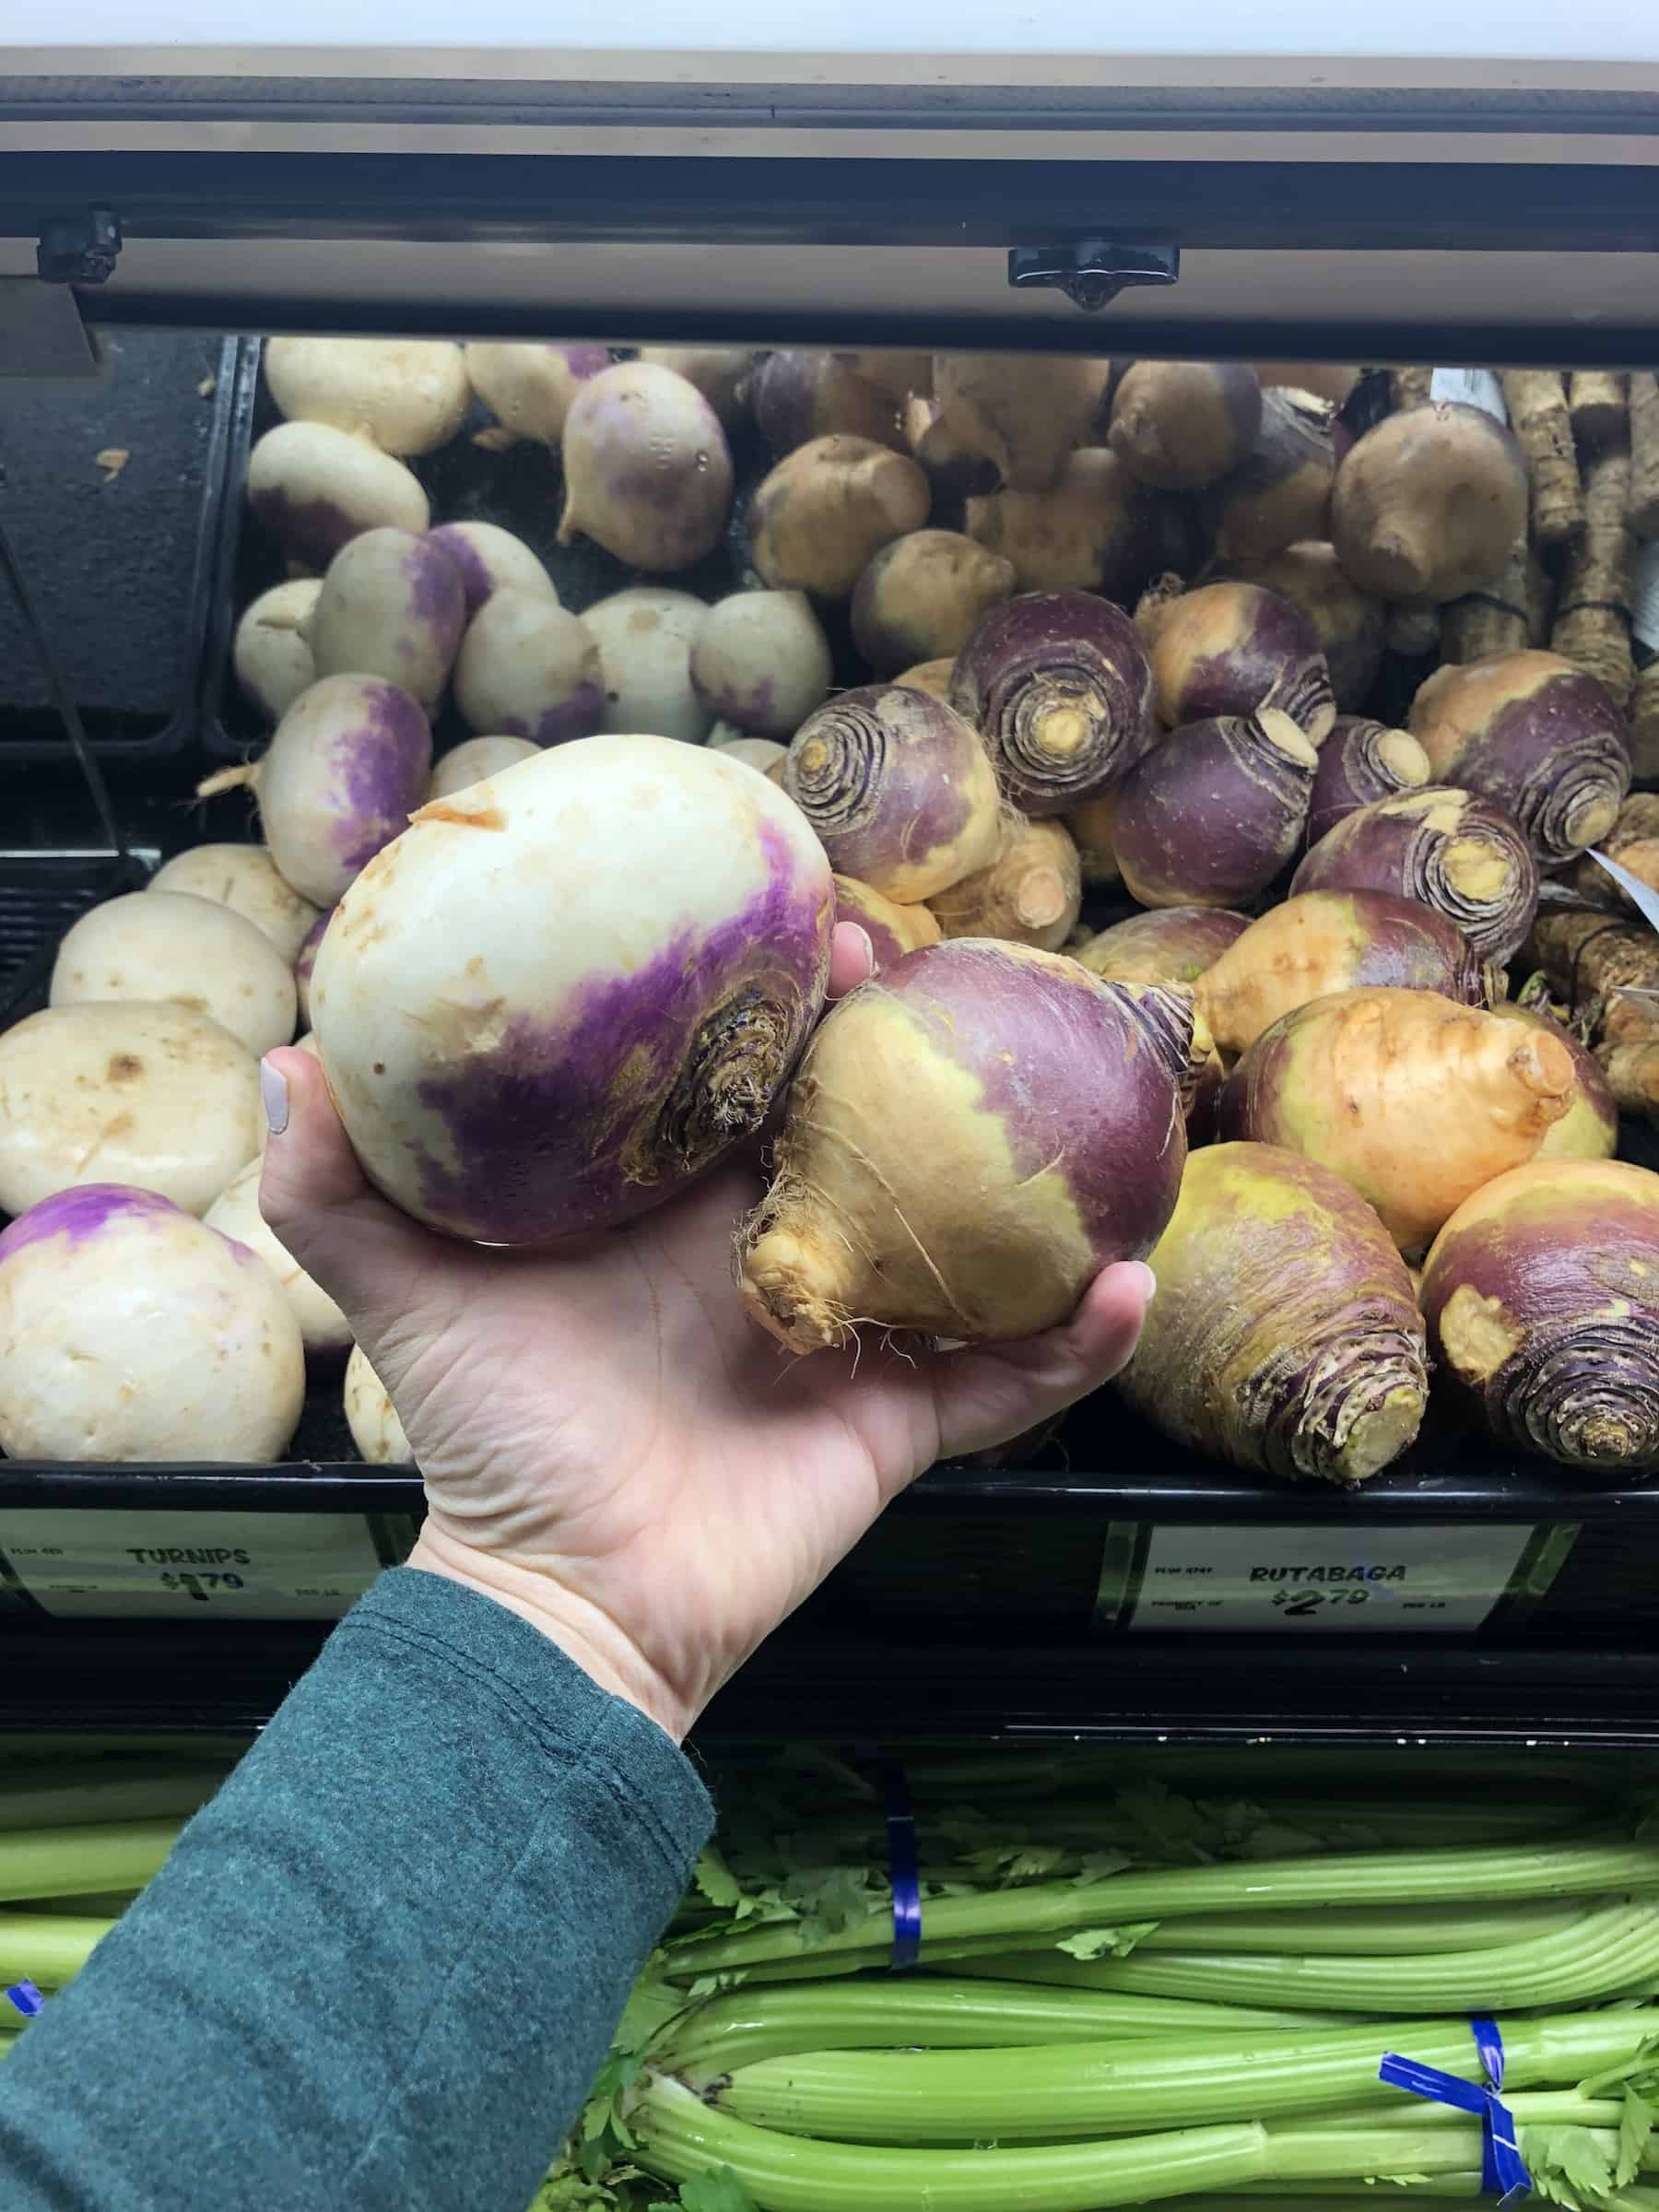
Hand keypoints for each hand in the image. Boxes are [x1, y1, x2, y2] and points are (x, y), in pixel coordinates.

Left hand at [259, 925, 1152, 1740]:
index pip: (754, 1074)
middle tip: (947, 971)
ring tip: (1086, 1103)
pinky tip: (1130, 1283)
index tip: (822, 919)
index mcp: (679, 1204)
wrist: (564, 1600)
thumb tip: (286, 1062)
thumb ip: (341, 1194)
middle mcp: (773, 1248)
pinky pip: (1004, 1381)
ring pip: (961, 1237)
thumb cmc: (496, 1440)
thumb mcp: (413, 1304)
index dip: (792, 994)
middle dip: (915, 1048)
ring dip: (1029, 1180)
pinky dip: (1070, 1344)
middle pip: (869, 1127)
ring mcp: (847, 1331)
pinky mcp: (897, 1423)